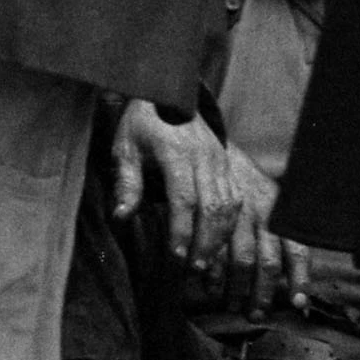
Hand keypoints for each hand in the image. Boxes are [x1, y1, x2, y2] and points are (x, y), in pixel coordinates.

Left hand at [113, 97, 298, 301]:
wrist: (171, 91)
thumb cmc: (142, 123)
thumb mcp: (125, 147)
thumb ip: (127, 182)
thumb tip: (121, 216)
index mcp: (176, 151)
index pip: (183, 197)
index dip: (181, 229)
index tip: (176, 256)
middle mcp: (205, 157)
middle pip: (213, 206)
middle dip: (206, 241)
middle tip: (194, 269)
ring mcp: (221, 162)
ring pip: (232, 206)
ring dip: (222, 238)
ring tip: (210, 266)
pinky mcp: (230, 166)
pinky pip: (239, 200)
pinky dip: (233, 227)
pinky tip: (224, 247)